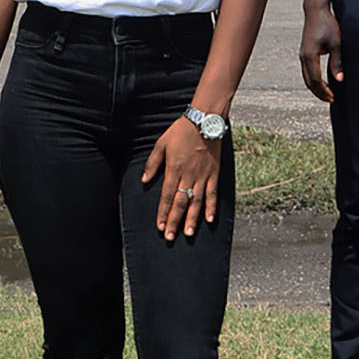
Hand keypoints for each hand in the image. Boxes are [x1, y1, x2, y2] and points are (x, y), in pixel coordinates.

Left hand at [142, 118, 220, 239]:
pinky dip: (211, 207)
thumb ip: (152, 164)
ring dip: (192, 219)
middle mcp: (188, 175)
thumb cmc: (180, 132)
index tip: (159, 226)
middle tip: (171, 236)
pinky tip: (209, 219)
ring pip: (197, 202)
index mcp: (173, 169)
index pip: (166, 196)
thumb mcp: (160, 144)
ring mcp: (203, 176)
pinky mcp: (214, 173)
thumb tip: (144, 180)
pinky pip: (213, 193)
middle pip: (180, 203)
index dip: (162, 213)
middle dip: (174, 221)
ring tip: (189, 233)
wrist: (204, 121)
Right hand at [300, 5, 342, 102]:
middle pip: (309, 81)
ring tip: (327, 94)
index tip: (333, 97)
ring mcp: (303, 55)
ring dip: (316, 87)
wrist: (316, 11)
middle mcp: (303, 57)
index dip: (324, 90)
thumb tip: (339, 79)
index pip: (316, 79)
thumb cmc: (327, 25)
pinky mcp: (305, 52)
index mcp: (310, 56)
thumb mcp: (336, 43)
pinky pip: (307, 71)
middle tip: (330, 100)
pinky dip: (313, 79)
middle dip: (319, 92)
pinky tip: (322, 83)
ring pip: (306, 77)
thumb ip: (337, 62)